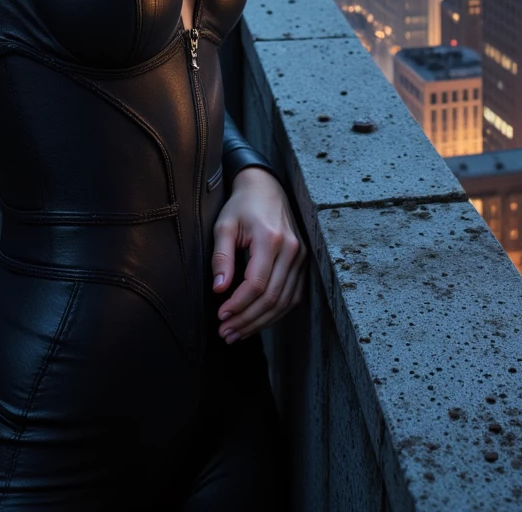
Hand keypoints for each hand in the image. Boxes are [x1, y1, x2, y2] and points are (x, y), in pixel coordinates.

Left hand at [210, 167, 306, 342]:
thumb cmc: (242, 206)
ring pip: (284, 301)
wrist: (265, 187)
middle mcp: (291, 249)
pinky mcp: (302, 262)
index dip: (238, 305)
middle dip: (247, 320)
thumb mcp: (224, 225)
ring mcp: (300, 256)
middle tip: (225, 333)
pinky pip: (293, 296)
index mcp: (271, 238)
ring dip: (260, 322)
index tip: (220, 317)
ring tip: (237, 333)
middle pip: (271, 297)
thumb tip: (219, 290)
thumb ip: (221, 257)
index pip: (256, 284)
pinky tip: (256, 321)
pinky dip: (275, 313)